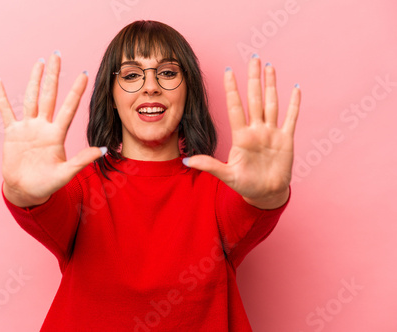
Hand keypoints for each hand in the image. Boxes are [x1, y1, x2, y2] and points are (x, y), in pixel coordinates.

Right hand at [0, 52, 105, 207]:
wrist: (26, 191)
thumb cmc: (47, 184)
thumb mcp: (66, 173)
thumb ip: (82, 160)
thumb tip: (102, 150)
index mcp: (57, 134)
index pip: (69, 108)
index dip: (76, 91)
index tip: (84, 74)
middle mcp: (43, 126)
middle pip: (49, 95)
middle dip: (53, 76)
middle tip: (57, 55)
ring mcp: (28, 128)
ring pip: (31, 98)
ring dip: (34, 80)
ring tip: (38, 63)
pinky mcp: (12, 133)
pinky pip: (6, 111)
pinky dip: (2, 97)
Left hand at [184, 57, 300, 208]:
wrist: (265, 194)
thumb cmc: (245, 185)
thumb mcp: (226, 175)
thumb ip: (209, 165)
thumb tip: (187, 161)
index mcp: (241, 137)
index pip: (235, 107)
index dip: (232, 90)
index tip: (228, 71)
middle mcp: (256, 130)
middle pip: (255, 99)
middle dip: (253, 79)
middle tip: (254, 58)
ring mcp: (271, 133)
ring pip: (272, 103)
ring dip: (271, 85)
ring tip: (269, 67)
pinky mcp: (286, 140)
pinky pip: (290, 118)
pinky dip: (294, 104)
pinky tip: (295, 88)